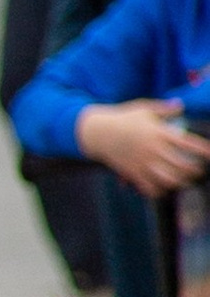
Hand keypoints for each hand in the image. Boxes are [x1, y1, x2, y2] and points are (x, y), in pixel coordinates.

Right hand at [79, 97, 209, 194]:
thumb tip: (181, 105)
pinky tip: (165, 189)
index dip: (202, 149)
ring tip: (186, 181)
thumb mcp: (144, 108)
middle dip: (194, 170)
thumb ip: (164, 109)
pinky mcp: (133, 173)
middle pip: (181, 165)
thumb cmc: (122, 117)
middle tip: (199, 170)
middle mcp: (152, 149)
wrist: (98, 132)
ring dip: (180, 182)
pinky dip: (160, 191)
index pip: (187, 143)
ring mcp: (142, 163)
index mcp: (158, 132)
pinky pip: (150, 188)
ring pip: (168, 180)